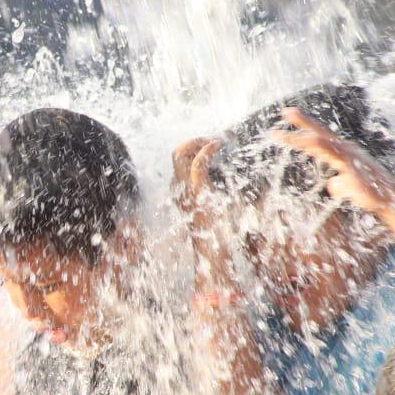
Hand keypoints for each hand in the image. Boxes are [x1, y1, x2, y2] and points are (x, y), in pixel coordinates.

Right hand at [171, 137, 238, 280]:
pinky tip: (218, 147)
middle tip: (212, 141)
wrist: (213, 253)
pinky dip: (206, 150)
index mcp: (181, 191)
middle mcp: (179, 188)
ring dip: (199, 142)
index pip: (177, 160)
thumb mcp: (210, 210)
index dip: (191, 148)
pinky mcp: (198, 191)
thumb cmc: (215, 236)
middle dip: (194, 141)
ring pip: (181, 154)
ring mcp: (186, 189)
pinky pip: (197, 163)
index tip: (209, 146)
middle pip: (176, 153)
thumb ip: (206, 196)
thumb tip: (212, 189)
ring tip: (215, 143)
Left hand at [269, 108, 394, 217]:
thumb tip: (332, 184)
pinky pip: (339, 159)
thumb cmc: (368, 192)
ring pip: (327, 144)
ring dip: (310, 139)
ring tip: (294, 134)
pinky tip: (316, 148)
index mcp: (341, 152)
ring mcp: (351, 158)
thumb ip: (337, 183)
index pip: (319, 136)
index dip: (304, 126)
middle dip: (304, 122)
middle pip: (321, 133)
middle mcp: (345, 150)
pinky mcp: (355, 169)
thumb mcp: (347, 187)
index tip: (287, 114)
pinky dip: (328, 152)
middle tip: (286, 111)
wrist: (389, 200)